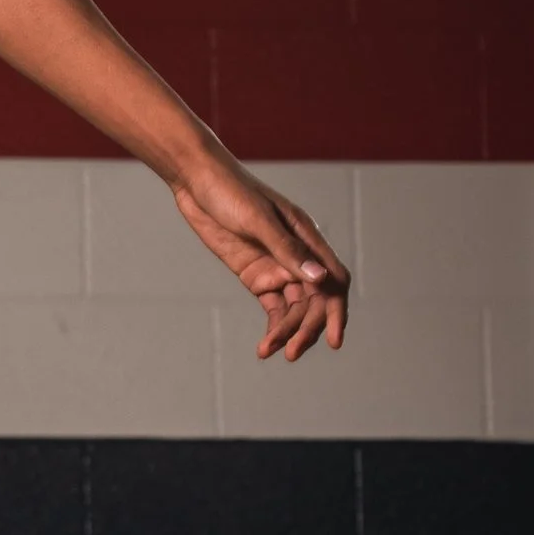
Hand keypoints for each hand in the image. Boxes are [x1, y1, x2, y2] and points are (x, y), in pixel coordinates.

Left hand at [170, 154, 350, 362]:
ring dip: (287, 331)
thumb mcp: (257, 220)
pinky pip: (272, 307)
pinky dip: (273, 326)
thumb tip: (319, 279)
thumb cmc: (231, 190)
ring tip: (268, 350)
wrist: (196, 182)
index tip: (333, 340)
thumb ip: (287, 250)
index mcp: (307, 238)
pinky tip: (266, 345)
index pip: (333, 281)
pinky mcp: (254, 275)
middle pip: (315, 301)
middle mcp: (297, 256)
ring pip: (293, 308)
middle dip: (307, 328)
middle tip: (291, 352)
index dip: (336, 311)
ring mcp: (275, 266)